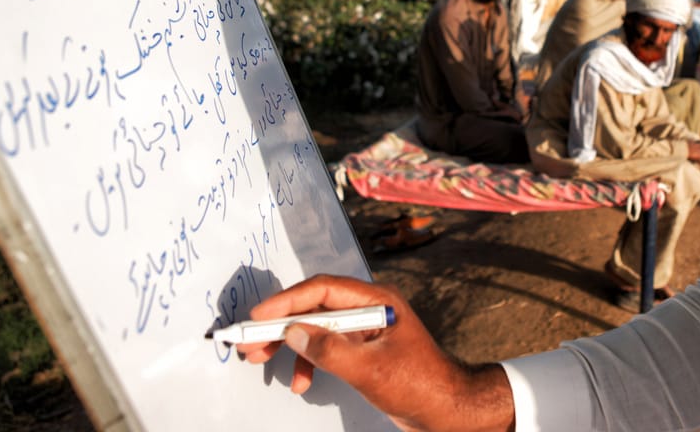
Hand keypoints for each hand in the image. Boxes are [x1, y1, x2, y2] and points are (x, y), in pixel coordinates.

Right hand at [237, 275, 513, 431]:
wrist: (449, 409)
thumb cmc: (419, 384)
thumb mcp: (370, 369)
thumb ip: (330, 349)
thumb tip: (294, 332)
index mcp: (377, 300)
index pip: (323, 290)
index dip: (287, 301)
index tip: (258, 317)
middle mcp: (370, 308)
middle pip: (315, 305)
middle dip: (281, 324)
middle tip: (250, 342)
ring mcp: (367, 328)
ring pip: (317, 326)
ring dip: (290, 344)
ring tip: (262, 362)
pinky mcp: (364, 349)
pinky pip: (328, 346)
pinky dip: (310, 361)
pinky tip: (302, 383)